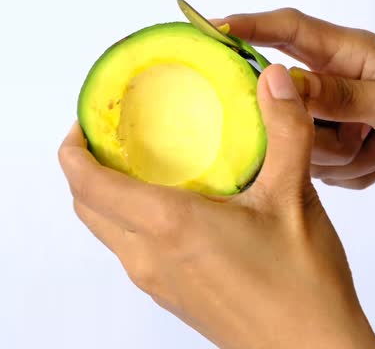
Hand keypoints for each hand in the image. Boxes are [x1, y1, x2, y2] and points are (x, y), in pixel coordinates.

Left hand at [59, 65, 374, 348]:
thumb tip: (274, 80)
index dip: (73, 148)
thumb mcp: (293, 198)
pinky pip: (130, 249)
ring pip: (106, 230)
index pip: (86, 182)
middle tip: (110, 135)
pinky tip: (172, 202)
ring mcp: (156, 280)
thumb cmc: (302, 288)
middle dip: (84, 167)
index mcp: (166, 225)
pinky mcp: (171, 295)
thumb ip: (284, 131)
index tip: (84, 120)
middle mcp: (148, 255)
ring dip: (106, 195)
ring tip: (138, 162)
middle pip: (86, 206)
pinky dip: (129, 219)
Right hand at [216, 9, 374, 201]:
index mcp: (350, 54)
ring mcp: (333, 118)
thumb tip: (282, 81)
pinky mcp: (336, 150)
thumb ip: (340, 95)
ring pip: (299, 142)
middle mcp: (334, 82)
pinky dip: (350, 173)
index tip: (210, 28)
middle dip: (313, 128)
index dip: (248, 25)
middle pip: (285, 101)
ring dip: (342, 156)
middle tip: (357, 134)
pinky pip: (316, 168)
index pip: (289, 30)